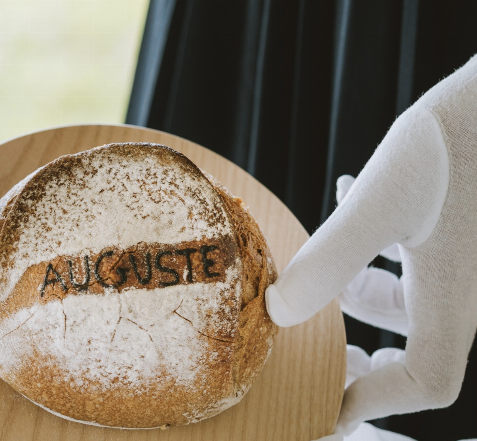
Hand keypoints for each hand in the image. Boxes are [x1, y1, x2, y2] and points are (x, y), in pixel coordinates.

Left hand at [265, 55, 476, 432]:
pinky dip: (377, 251)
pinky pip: (417, 260)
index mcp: (453, 299)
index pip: (425, 381)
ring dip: (359, 292)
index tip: (326, 404)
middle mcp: (465, 288)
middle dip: (361, 348)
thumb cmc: (454, 142)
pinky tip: (342, 195)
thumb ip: (333, 258)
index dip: (375, 402)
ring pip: (411, 301)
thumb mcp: (382, 202)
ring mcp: (464, 260)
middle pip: (415, 347)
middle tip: (317, 344)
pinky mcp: (458, 229)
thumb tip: (280, 311)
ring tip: (319, 267)